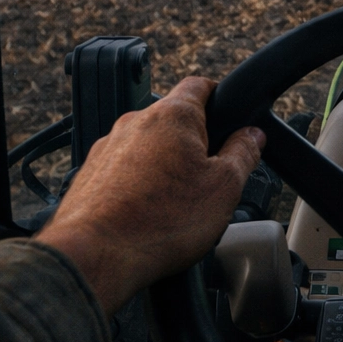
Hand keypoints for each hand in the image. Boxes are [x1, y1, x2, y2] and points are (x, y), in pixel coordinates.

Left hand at [36, 77, 263, 314]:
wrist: (94, 256)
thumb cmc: (159, 222)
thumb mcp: (224, 188)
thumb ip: (243, 154)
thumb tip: (252, 136)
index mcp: (173, 116)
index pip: (200, 85)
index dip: (219, 97)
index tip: (228, 117)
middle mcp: (135, 123)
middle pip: (173, 120)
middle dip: (194, 143)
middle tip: (209, 177)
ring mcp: (108, 148)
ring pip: (147, 147)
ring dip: (164, 166)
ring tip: (176, 205)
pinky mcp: (90, 175)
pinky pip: (123, 171)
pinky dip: (137, 186)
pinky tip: (148, 215)